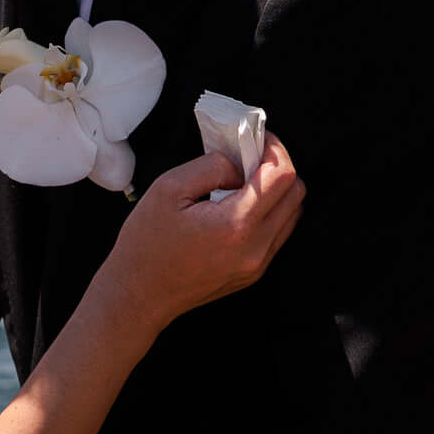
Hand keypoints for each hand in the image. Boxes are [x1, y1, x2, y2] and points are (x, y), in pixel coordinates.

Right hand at [99, 133, 304, 339]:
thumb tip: (239, 162)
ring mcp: (257, 264)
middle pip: (296, 194)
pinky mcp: (253, 272)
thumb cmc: (146, 245)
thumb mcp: (169, 188)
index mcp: (236, 226)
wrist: (138, 296)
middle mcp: (255, 249)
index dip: (274, 149)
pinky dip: (268, 211)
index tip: (257, 138)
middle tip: (251, 155)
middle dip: (277, 166)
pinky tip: (239, 204)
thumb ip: (212, 166)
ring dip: (275, 190)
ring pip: (292, 214)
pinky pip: (278, 233)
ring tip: (243, 180)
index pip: (282, 176)